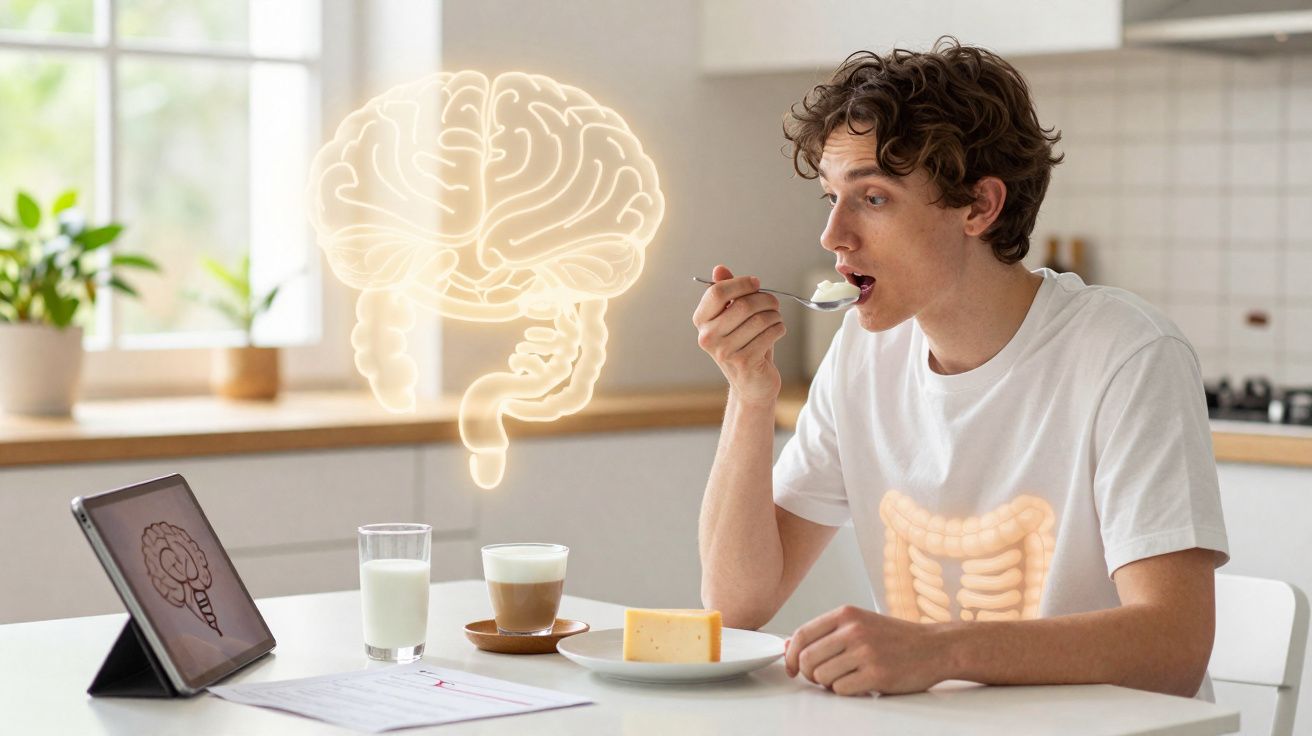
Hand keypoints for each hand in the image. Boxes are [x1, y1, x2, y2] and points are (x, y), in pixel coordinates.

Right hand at [692, 264, 783, 405]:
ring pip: (760, 319)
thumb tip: (719, 269)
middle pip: (743, 305)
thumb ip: (726, 292)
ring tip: (776, 319)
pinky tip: (777, 331)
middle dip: (765, 300)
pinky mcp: (743, 362)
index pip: (717, 292)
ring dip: (775, 316)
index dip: (741, 284)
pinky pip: (770, 334)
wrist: (751, 383)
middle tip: (773, 303)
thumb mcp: (733, 317)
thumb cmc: (744, 344)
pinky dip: (779, 329)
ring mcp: (724, 352)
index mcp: (701, 321)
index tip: (756, 284)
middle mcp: (708, 337)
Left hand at [785, 605, 949, 695]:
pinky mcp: (877, 675)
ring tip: (846, 678)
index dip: (790, 655)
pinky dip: (845, 691)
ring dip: (828, 684)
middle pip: (807, 659)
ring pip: (822, 677)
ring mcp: (865, 652)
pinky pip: (841, 690)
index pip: (802, 634)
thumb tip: (788, 645)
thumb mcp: (859, 623)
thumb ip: (826, 633)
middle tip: (821, 677)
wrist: (935, 647)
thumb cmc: (895, 638)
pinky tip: (859, 684)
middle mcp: (853, 630)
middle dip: (809, 674)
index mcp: (846, 614)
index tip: (791, 668)